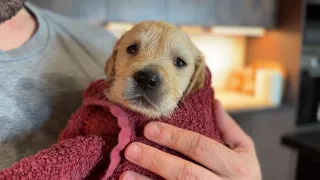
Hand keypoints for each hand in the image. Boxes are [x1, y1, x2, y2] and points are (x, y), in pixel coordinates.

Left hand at [119, 100, 260, 179]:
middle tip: (131, 148)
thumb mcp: (244, 151)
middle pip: (185, 173)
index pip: (201, 148)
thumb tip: (214, 102)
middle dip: (157, 160)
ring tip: (124, 173)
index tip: (150, 128)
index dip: (175, 137)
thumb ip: (229, 128)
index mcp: (236, 166)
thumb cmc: (244, 176)